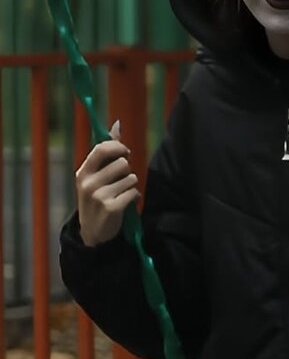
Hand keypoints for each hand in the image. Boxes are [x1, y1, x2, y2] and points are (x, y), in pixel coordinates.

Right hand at [75, 119, 140, 246]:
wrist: (92, 233)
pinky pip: (134, 192)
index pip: (103, 148)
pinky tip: (127, 203)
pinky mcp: (111, 208)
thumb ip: (107, 151)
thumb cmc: (96, 199)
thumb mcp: (95, 175)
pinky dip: (135, 197)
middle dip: (127, 170)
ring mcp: (99, 196)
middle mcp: (88, 183)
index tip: (125, 153)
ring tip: (122, 193)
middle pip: (122, 163)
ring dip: (131, 185)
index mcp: (83, 172)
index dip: (119, 148)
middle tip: (121, 181)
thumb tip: (118, 124)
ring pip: (131, 178)